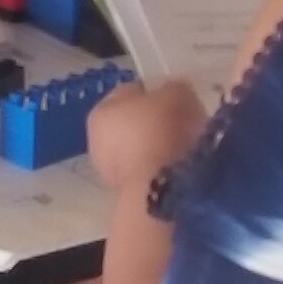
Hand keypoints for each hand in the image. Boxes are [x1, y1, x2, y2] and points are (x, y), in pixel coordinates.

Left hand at [85, 80, 207, 198]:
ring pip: (140, 149)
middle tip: (185, 122)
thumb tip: (176, 94)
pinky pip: (147, 171)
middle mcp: (96, 140)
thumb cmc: (162, 132)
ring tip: (186, 148)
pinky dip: (160, 168)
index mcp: (101, 111)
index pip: (130, 91)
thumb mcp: (177, 94)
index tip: (178, 99)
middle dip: (156, 121)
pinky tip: (179, 168)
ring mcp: (108, 171)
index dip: (156, 91)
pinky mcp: (125, 194)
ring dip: (159, 147)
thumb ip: (175, 89)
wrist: (159, 187)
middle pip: (133, 122)